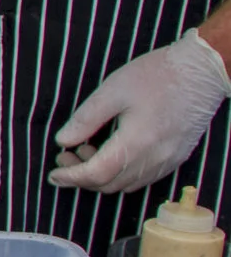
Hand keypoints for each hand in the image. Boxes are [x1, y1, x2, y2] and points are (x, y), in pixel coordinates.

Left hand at [49, 29, 230, 194]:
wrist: (202, 72)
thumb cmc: (157, 75)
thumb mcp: (113, 90)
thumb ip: (85, 119)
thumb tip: (63, 141)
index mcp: (137, 142)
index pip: (97, 173)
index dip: (72, 177)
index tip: (54, 174)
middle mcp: (154, 158)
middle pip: (110, 184)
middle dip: (81, 176)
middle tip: (65, 156)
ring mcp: (168, 160)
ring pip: (126, 184)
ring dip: (101, 176)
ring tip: (86, 150)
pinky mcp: (176, 157)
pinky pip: (143, 178)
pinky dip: (120, 174)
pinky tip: (111, 154)